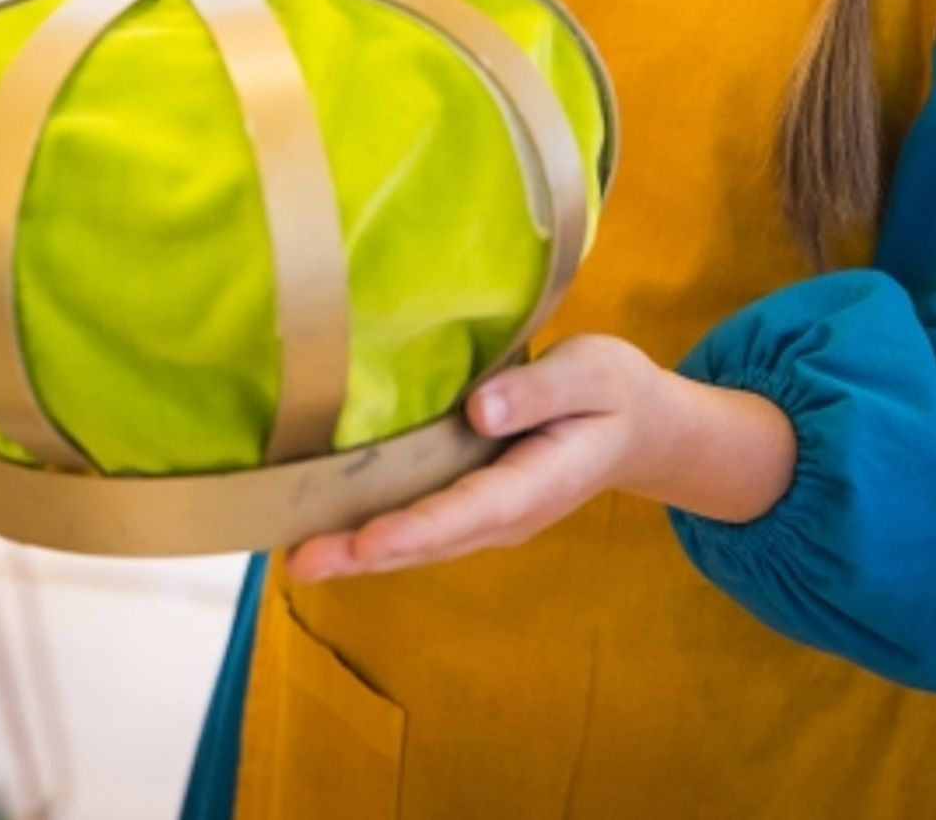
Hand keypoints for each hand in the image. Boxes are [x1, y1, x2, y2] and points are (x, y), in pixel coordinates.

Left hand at [286, 334, 696, 584]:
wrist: (637, 426)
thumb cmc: (612, 392)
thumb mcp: (592, 374)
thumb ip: (541, 391)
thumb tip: (479, 410)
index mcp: (540, 482)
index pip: (472, 509)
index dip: (418, 527)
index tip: (367, 540)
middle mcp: (508, 513)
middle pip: (433, 540)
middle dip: (366, 553)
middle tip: (300, 561)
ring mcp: (490, 515)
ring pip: (421, 541)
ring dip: (360, 552)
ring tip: (298, 556)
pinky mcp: (473, 503)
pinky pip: (421, 524)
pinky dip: (375, 534)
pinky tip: (329, 529)